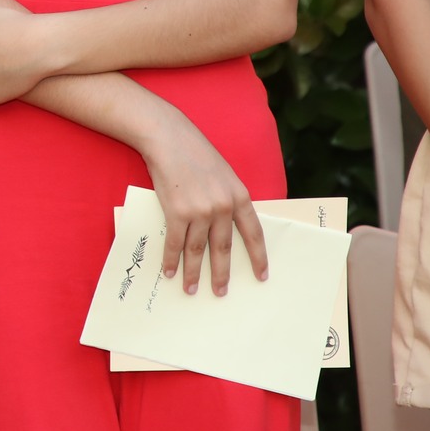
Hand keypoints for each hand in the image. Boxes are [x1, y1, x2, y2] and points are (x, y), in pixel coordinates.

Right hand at [137, 110, 269, 295]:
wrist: (168, 137)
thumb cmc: (194, 153)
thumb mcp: (223, 174)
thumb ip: (227, 199)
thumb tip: (224, 228)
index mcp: (239, 196)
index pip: (254, 234)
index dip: (258, 257)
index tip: (261, 276)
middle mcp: (223, 207)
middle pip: (223, 248)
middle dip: (222, 274)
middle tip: (221, 293)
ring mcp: (200, 210)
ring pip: (198, 250)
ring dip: (193, 273)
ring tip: (191, 289)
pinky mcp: (177, 211)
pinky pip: (176, 242)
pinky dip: (172, 259)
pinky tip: (170, 271)